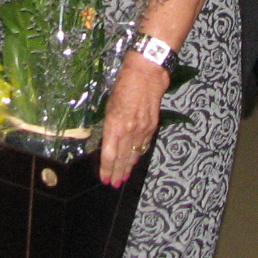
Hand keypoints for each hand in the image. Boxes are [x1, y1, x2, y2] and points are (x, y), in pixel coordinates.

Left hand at [99, 53, 169, 186]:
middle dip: (118, 173)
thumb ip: (110, 124)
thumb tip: (108, 139)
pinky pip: (144, 145)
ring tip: (124, 178)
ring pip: (134, 154)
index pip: (109, 154)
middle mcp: (129, 131)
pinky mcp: (153, 125)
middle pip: (122, 158)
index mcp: (114, 125)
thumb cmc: (124, 84)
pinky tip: (135, 160)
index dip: (107, 169)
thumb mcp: (109, 104)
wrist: (147, 73)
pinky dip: (139, 154)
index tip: (104, 179)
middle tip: (114, 184)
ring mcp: (143, 129)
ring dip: (129, 167)